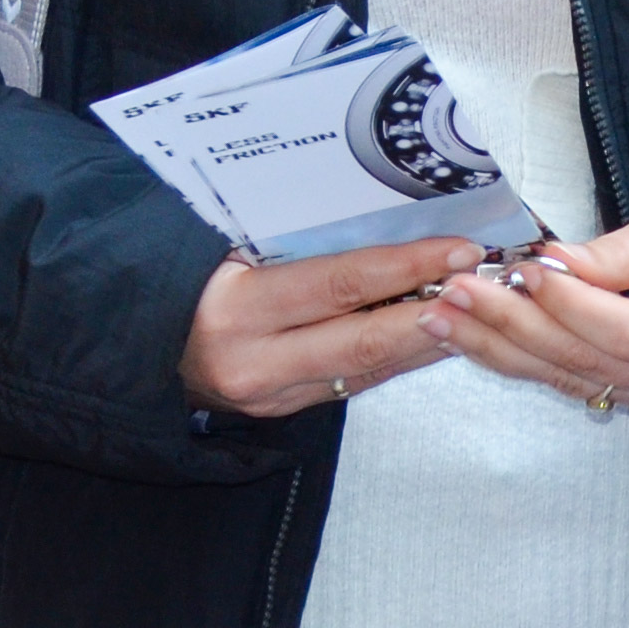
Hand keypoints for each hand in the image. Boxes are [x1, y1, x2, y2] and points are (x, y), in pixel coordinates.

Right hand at [179, 240, 479, 416]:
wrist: (143, 349)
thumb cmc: (186, 283)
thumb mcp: (228, 248)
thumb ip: (295, 242)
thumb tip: (389, 215)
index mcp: (238, 310)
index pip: (339, 284)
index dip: (405, 267)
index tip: (457, 248)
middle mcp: (256, 362)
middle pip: (367, 339)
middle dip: (436, 310)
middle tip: (485, 282)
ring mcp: (274, 396)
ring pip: (371, 367)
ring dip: (431, 337)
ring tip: (480, 306)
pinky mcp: (288, 412)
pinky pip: (359, 381)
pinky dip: (403, 355)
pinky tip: (440, 333)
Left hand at [425, 198, 628, 414]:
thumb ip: (619, 252)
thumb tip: (553, 264)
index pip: (627, 329)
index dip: (569, 305)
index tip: (523, 269)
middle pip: (588, 360)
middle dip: (513, 326)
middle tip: (456, 293)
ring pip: (571, 378)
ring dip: (501, 349)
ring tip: (446, 318)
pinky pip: (574, 383)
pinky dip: (523, 360)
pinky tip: (477, 339)